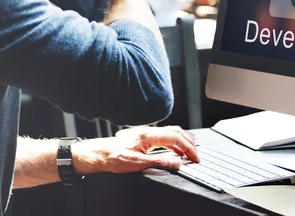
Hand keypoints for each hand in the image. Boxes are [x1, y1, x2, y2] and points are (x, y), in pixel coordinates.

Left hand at [72, 126, 198, 174]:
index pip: (175, 137)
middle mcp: (148, 131)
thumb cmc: (113, 157)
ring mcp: (146, 133)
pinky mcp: (143, 137)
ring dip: (182, 141)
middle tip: (196, 155)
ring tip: (190, 152)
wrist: (98, 154)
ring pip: (170, 132)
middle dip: (189, 143)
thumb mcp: (137, 164)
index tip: (195, 158)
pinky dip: (174, 142)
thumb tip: (177, 163)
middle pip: (176, 131)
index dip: (188, 148)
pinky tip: (175, 150)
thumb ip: (159, 162)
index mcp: (148, 135)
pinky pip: (164, 136)